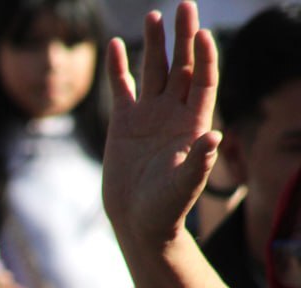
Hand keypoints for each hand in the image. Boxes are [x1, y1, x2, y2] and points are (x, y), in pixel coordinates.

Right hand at [102, 1, 220, 245]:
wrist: (138, 222)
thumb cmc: (166, 209)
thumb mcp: (185, 187)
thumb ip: (199, 163)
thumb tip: (215, 139)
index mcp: (193, 124)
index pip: (202, 81)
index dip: (204, 58)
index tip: (203, 35)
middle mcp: (173, 114)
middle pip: (181, 67)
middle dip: (183, 37)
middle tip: (184, 6)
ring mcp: (148, 116)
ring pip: (153, 71)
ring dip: (154, 44)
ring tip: (152, 17)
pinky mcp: (124, 123)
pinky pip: (121, 88)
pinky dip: (117, 67)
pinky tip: (115, 45)